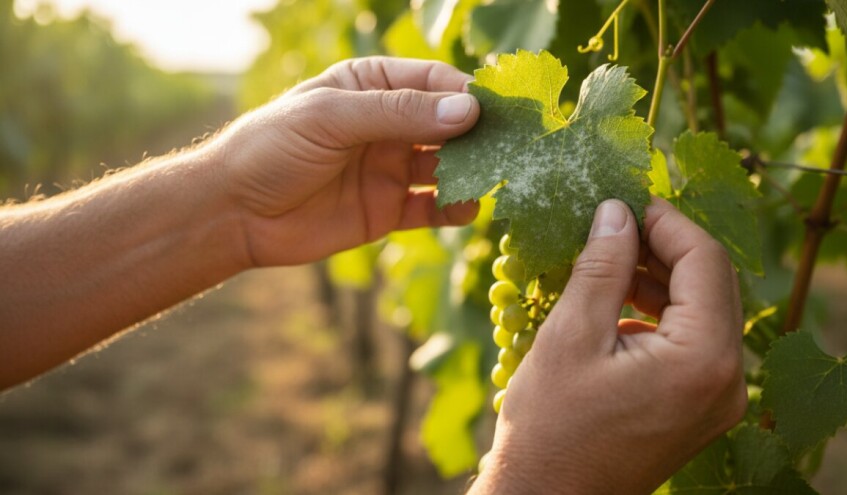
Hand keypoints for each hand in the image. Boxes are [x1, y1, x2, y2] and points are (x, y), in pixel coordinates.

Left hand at [208, 57, 479, 266]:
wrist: (234, 211)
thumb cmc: (273, 147)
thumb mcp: (333, 118)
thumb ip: (399, 113)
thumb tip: (468, 110)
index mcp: (372, 87)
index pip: (432, 82)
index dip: (467, 93)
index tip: (500, 107)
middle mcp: (388, 126)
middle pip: (448, 125)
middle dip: (480, 134)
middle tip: (513, 146)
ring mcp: (390, 168)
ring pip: (446, 166)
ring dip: (473, 172)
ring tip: (498, 179)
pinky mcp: (388, 210)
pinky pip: (432, 208)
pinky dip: (454, 208)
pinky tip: (467, 208)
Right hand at [473, 198, 746, 493]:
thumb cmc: (551, 425)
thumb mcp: (571, 335)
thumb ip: (603, 266)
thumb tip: (617, 210)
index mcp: (703, 359)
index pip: (705, 261)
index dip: (666, 221)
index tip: (623, 200)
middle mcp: (726, 381)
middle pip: (710, 284)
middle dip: (663, 246)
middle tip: (612, 223)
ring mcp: (716, 399)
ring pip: (701, 311)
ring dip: (659, 278)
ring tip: (608, 258)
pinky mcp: (698, 408)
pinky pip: (691, 342)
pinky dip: (659, 313)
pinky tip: (616, 302)